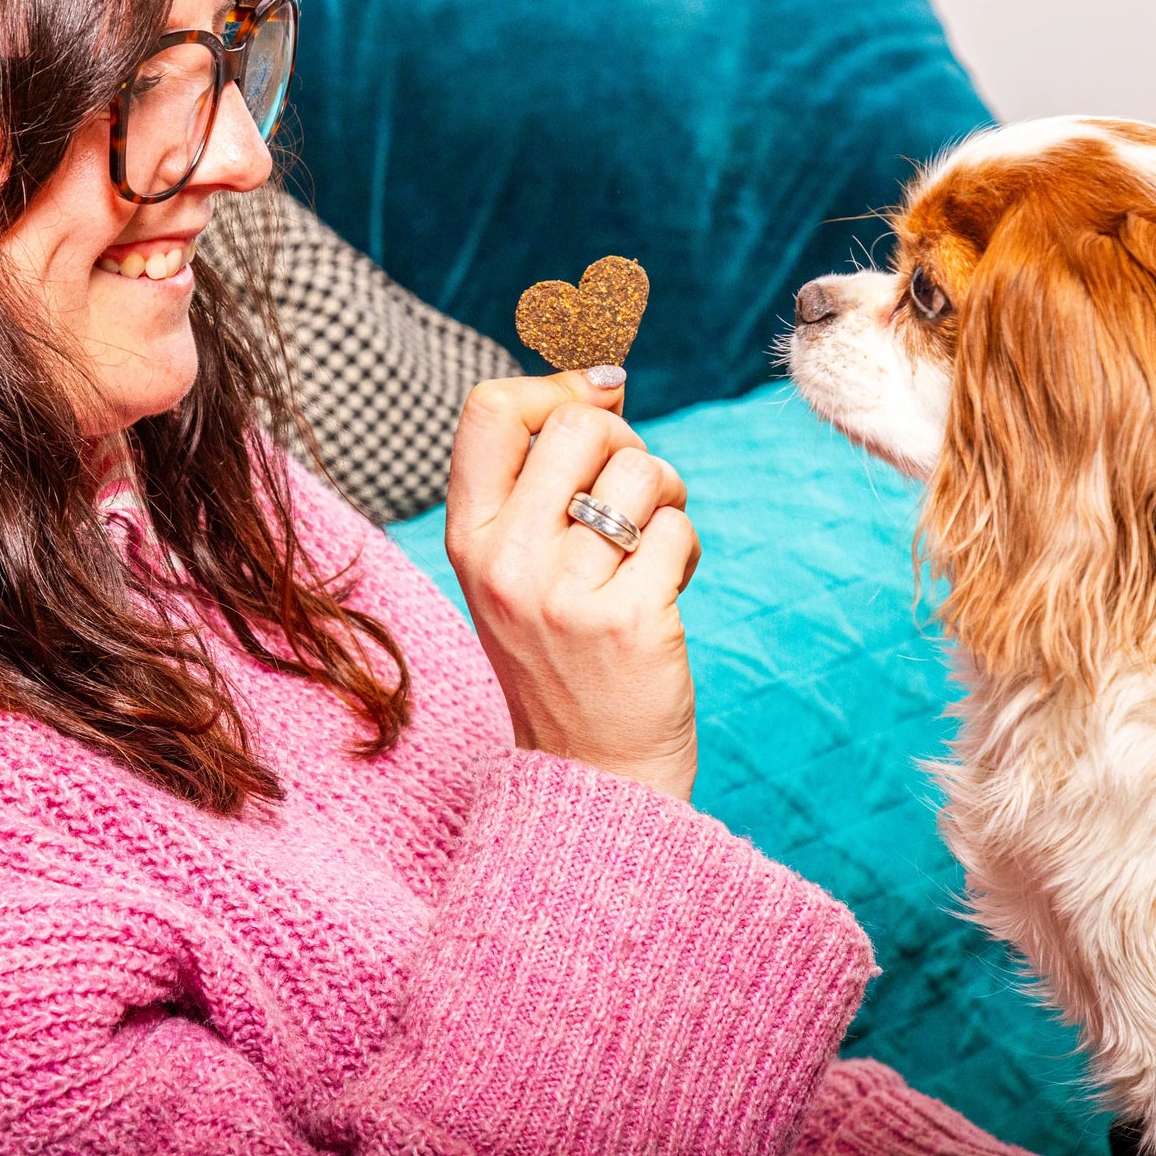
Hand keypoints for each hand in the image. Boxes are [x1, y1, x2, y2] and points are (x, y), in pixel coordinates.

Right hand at [446, 371, 700, 799]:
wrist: (591, 774)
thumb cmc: (562, 655)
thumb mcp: (514, 571)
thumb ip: (537, 485)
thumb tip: (604, 381)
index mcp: (467, 540)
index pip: (489, 411)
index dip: (553, 387)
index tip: (597, 403)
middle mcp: (504, 563)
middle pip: (579, 425)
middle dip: (625, 442)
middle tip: (633, 494)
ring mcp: (562, 595)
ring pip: (642, 471)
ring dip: (666, 496)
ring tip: (652, 545)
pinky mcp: (627, 621)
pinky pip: (678, 529)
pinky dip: (688, 548)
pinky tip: (670, 586)